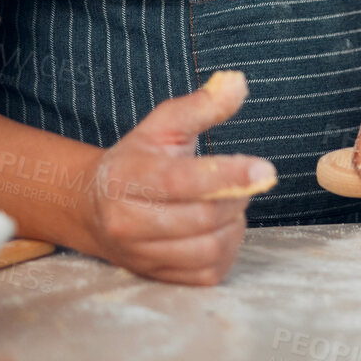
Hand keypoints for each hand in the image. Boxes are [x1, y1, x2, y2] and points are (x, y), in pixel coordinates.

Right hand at [77, 70, 275, 284]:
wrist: (95, 207)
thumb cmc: (138, 159)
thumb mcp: (163, 124)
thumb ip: (201, 105)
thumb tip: (237, 83)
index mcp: (126, 178)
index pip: (182, 180)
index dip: (227, 175)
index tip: (265, 169)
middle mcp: (126, 222)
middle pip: (201, 218)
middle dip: (236, 197)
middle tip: (247, 180)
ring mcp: (140, 255)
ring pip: (208, 249)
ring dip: (234, 225)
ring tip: (232, 203)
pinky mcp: (157, 277)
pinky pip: (208, 273)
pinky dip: (227, 250)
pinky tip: (222, 227)